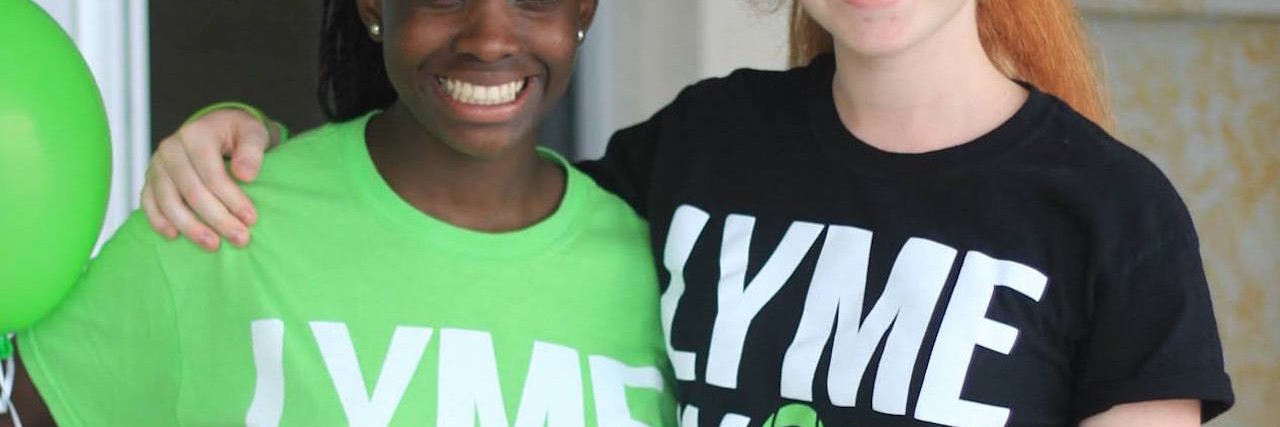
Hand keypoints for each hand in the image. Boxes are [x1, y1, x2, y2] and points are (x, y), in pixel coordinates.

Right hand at [141, 108, 280, 250]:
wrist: (218, 128)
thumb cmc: (238, 133)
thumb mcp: (254, 133)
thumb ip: (252, 150)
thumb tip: (246, 175)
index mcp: (196, 134)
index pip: (213, 174)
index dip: (232, 199)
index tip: (252, 219)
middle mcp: (170, 148)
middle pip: (192, 192)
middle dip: (218, 219)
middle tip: (241, 239)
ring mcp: (157, 165)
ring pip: (169, 202)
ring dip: (191, 228)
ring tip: (214, 245)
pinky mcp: (150, 179)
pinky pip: (149, 203)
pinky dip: (159, 221)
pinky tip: (174, 236)